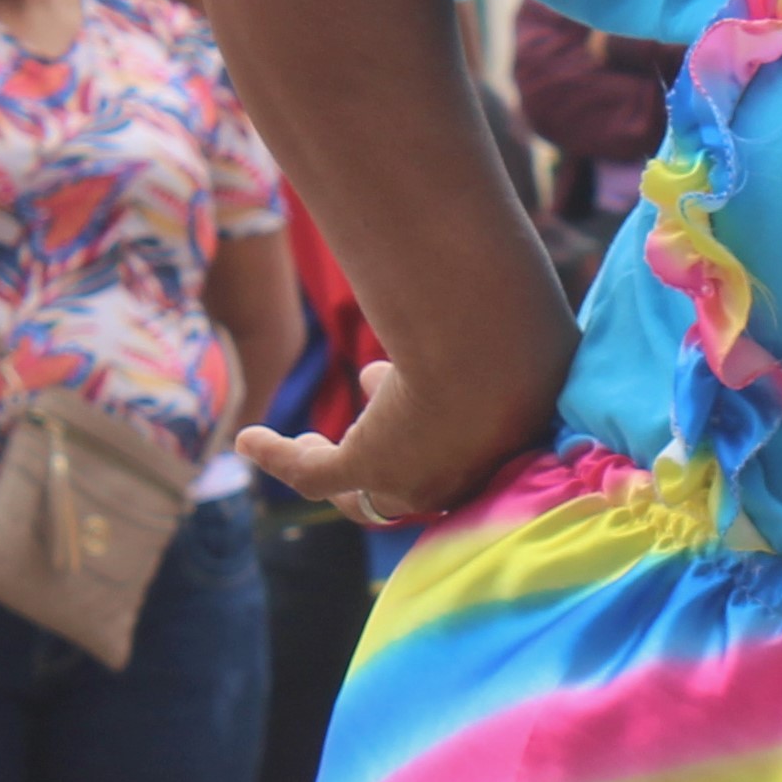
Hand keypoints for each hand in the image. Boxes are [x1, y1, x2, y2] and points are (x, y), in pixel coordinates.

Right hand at [237, 355, 531, 527]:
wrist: (500, 353)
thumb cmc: (530, 335)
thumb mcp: (531, 333)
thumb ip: (523, 331)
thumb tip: (529, 295)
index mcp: (508, 455)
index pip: (473, 459)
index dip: (447, 428)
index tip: (428, 385)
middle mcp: (461, 480)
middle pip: (418, 480)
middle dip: (395, 438)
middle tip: (374, 387)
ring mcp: (413, 481)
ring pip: (362, 486)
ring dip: (335, 458)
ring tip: (309, 436)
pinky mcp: (368, 468)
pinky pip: (313, 475)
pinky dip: (279, 456)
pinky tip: (251, 438)